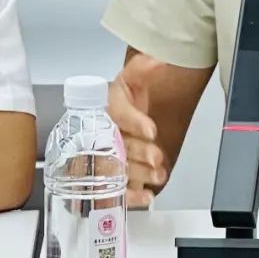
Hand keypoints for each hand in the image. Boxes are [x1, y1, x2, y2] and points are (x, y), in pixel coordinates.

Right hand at [109, 51, 168, 208]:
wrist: (121, 116)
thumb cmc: (124, 99)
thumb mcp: (133, 78)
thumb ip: (144, 69)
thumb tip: (158, 61)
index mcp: (104, 106)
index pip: (117, 112)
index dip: (134, 121)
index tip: (151, 129)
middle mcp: (100, 132)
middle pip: (115, 145)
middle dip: (138, 152)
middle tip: (157, 157)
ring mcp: (102, 156)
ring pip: (115, 167)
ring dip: (137, 173)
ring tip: (158, 174)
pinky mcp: (110, 176)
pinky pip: (114, 189)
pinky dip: (130, 196)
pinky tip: (145, 197)